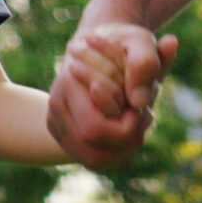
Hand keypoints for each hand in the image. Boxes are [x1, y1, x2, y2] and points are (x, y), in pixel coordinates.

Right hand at [47, 21, 176, 169]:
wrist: (98, 45)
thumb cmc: (121, 43)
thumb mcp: (139, 41)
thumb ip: (145, 63)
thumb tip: (139, 101)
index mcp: (68, 85)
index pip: (94, 129)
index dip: (127, 125)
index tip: (140, 104)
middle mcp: (56, 109)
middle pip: (94, 154)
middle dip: (127, 141)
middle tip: (142, 116)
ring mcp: (57, 124)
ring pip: (94, 161)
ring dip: (123, 148)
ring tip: (134, 121)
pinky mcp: (64, 134)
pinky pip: (93, 159)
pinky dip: (116, 150)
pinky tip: (125, 127)